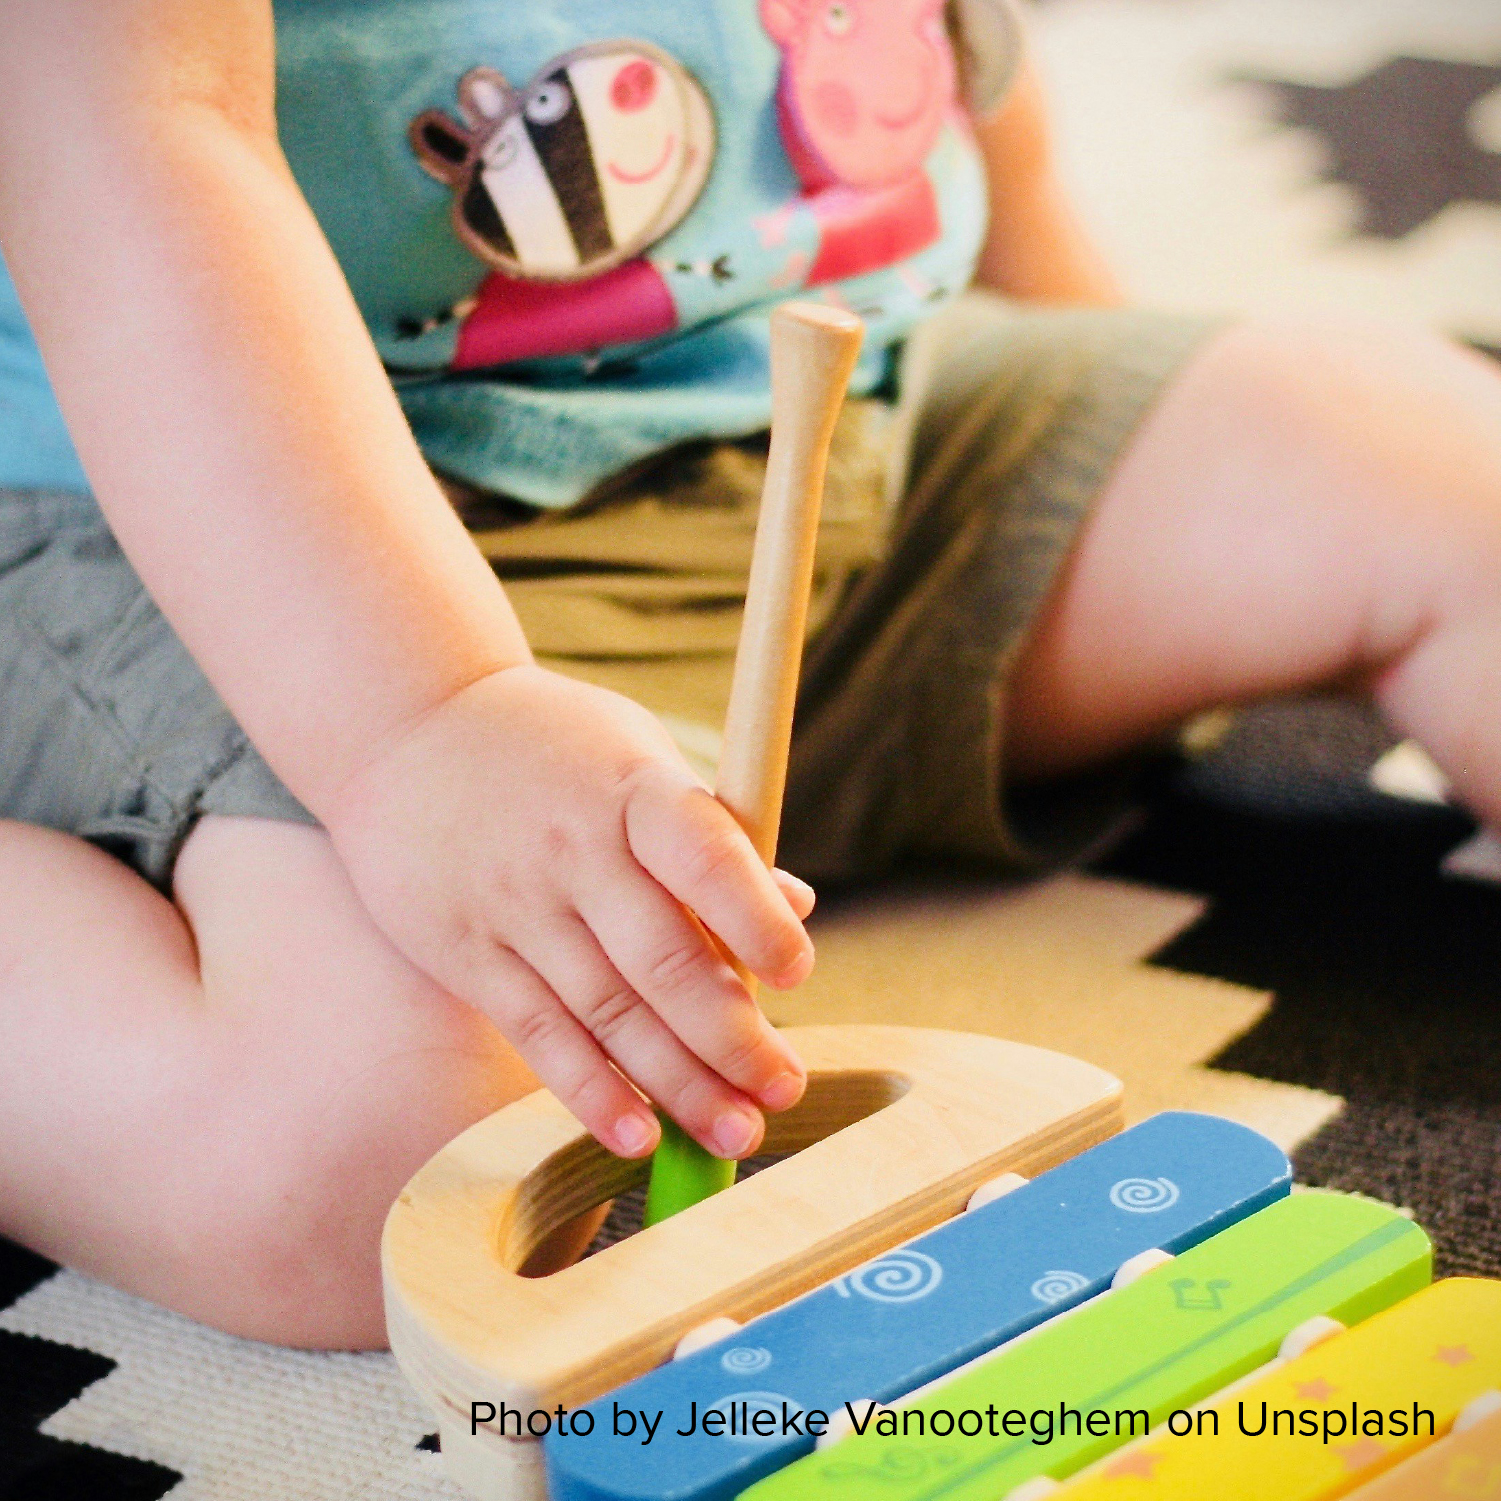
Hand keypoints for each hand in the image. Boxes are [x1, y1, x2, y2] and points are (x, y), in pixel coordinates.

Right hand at [324, 664, 814, 1159]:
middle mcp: (573, 848)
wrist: (404, 731)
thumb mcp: (636, 758)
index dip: (754, 918)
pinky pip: (539, 1033)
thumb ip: (710, 836)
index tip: (796, 973)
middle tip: (784, 1089)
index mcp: (633, 788)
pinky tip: (639, 1136)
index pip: (703, 855)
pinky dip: (591, 1092)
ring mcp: (516, 904)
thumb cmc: (554, 748)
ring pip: (608, 1011)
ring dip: (678, 1083)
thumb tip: (796, 904)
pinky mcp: (469, 953)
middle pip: (662, 958)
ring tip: (735, 1131)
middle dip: (731, 1037)